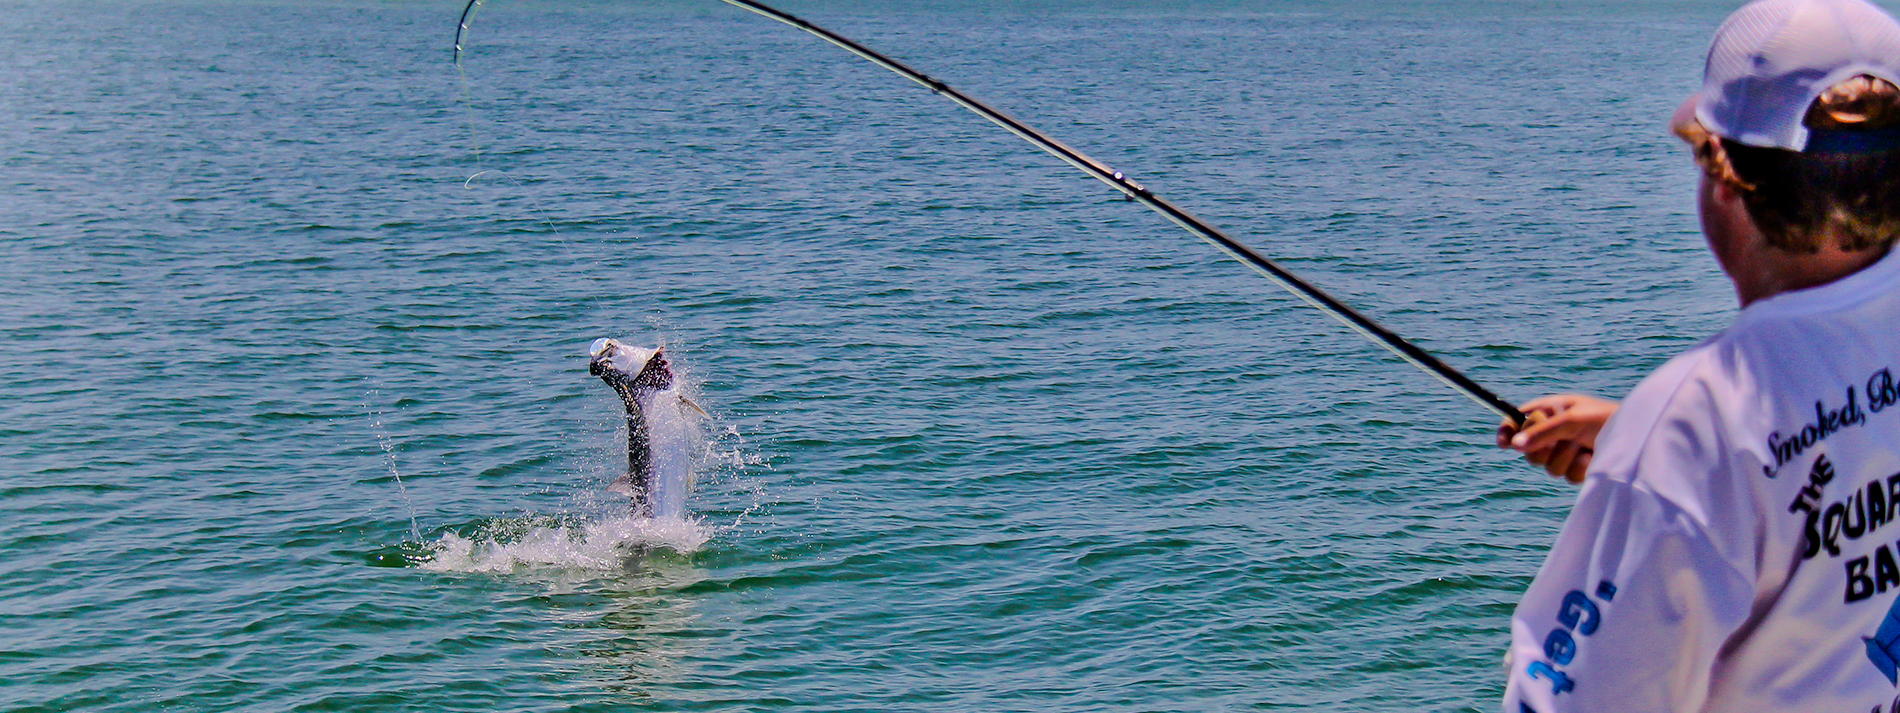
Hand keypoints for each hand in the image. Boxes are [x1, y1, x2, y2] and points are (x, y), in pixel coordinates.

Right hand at [1496, 394, 1619, 483]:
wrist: (1637, 439)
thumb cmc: (1604, 419)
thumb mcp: (1570, 420)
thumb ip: (1541, 432)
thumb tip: (1514, 446)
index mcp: (1550, 410)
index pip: (1518, 420)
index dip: (1508, 430)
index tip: (1503, 443)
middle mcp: (1554, 431)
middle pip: (1528, 449)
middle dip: (1543, 447)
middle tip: (1561, 440)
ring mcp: (1564, 451)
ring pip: (1546, 466)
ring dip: (1565, 457)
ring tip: (1583, 446)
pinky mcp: (1576, 469)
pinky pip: (1565, 476)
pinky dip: (1579, 468)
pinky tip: (1592, 458)